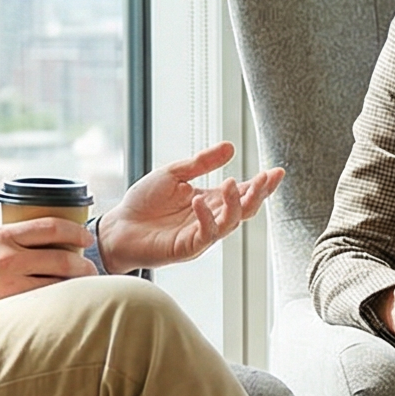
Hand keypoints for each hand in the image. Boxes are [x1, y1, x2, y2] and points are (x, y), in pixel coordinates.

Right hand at [0, 218, 98, 327]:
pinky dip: (55, 303)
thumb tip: (36, 248)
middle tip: (91, 270)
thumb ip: (6, 244)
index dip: (75, 230)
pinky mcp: (3, 305)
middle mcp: (7, 255)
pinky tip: (63, 307)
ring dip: (74, 287)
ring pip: (55, 282)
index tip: (86, 237)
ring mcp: (7, 282)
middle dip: (83, 265)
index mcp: (1, 234)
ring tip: (83, 291)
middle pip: (61, 256)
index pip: (50, 226)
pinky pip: (39, 303)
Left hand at [95, 141, 282, 274]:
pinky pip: (205, 235)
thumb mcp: (174, 174)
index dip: (261, 184)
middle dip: (257, 194)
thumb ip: (201, 163)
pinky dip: (206, 218)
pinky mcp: (187, 248)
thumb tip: (230, 147)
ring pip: (230, 223)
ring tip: (231, 184)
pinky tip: (199, 201)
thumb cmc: (144, 202)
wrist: (117, 227)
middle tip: (265, 178)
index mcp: (210, 201)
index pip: (242, 193)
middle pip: (244, 209)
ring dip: (235, 204)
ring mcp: (200, 235)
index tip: (277, 171)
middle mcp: (210, 219)